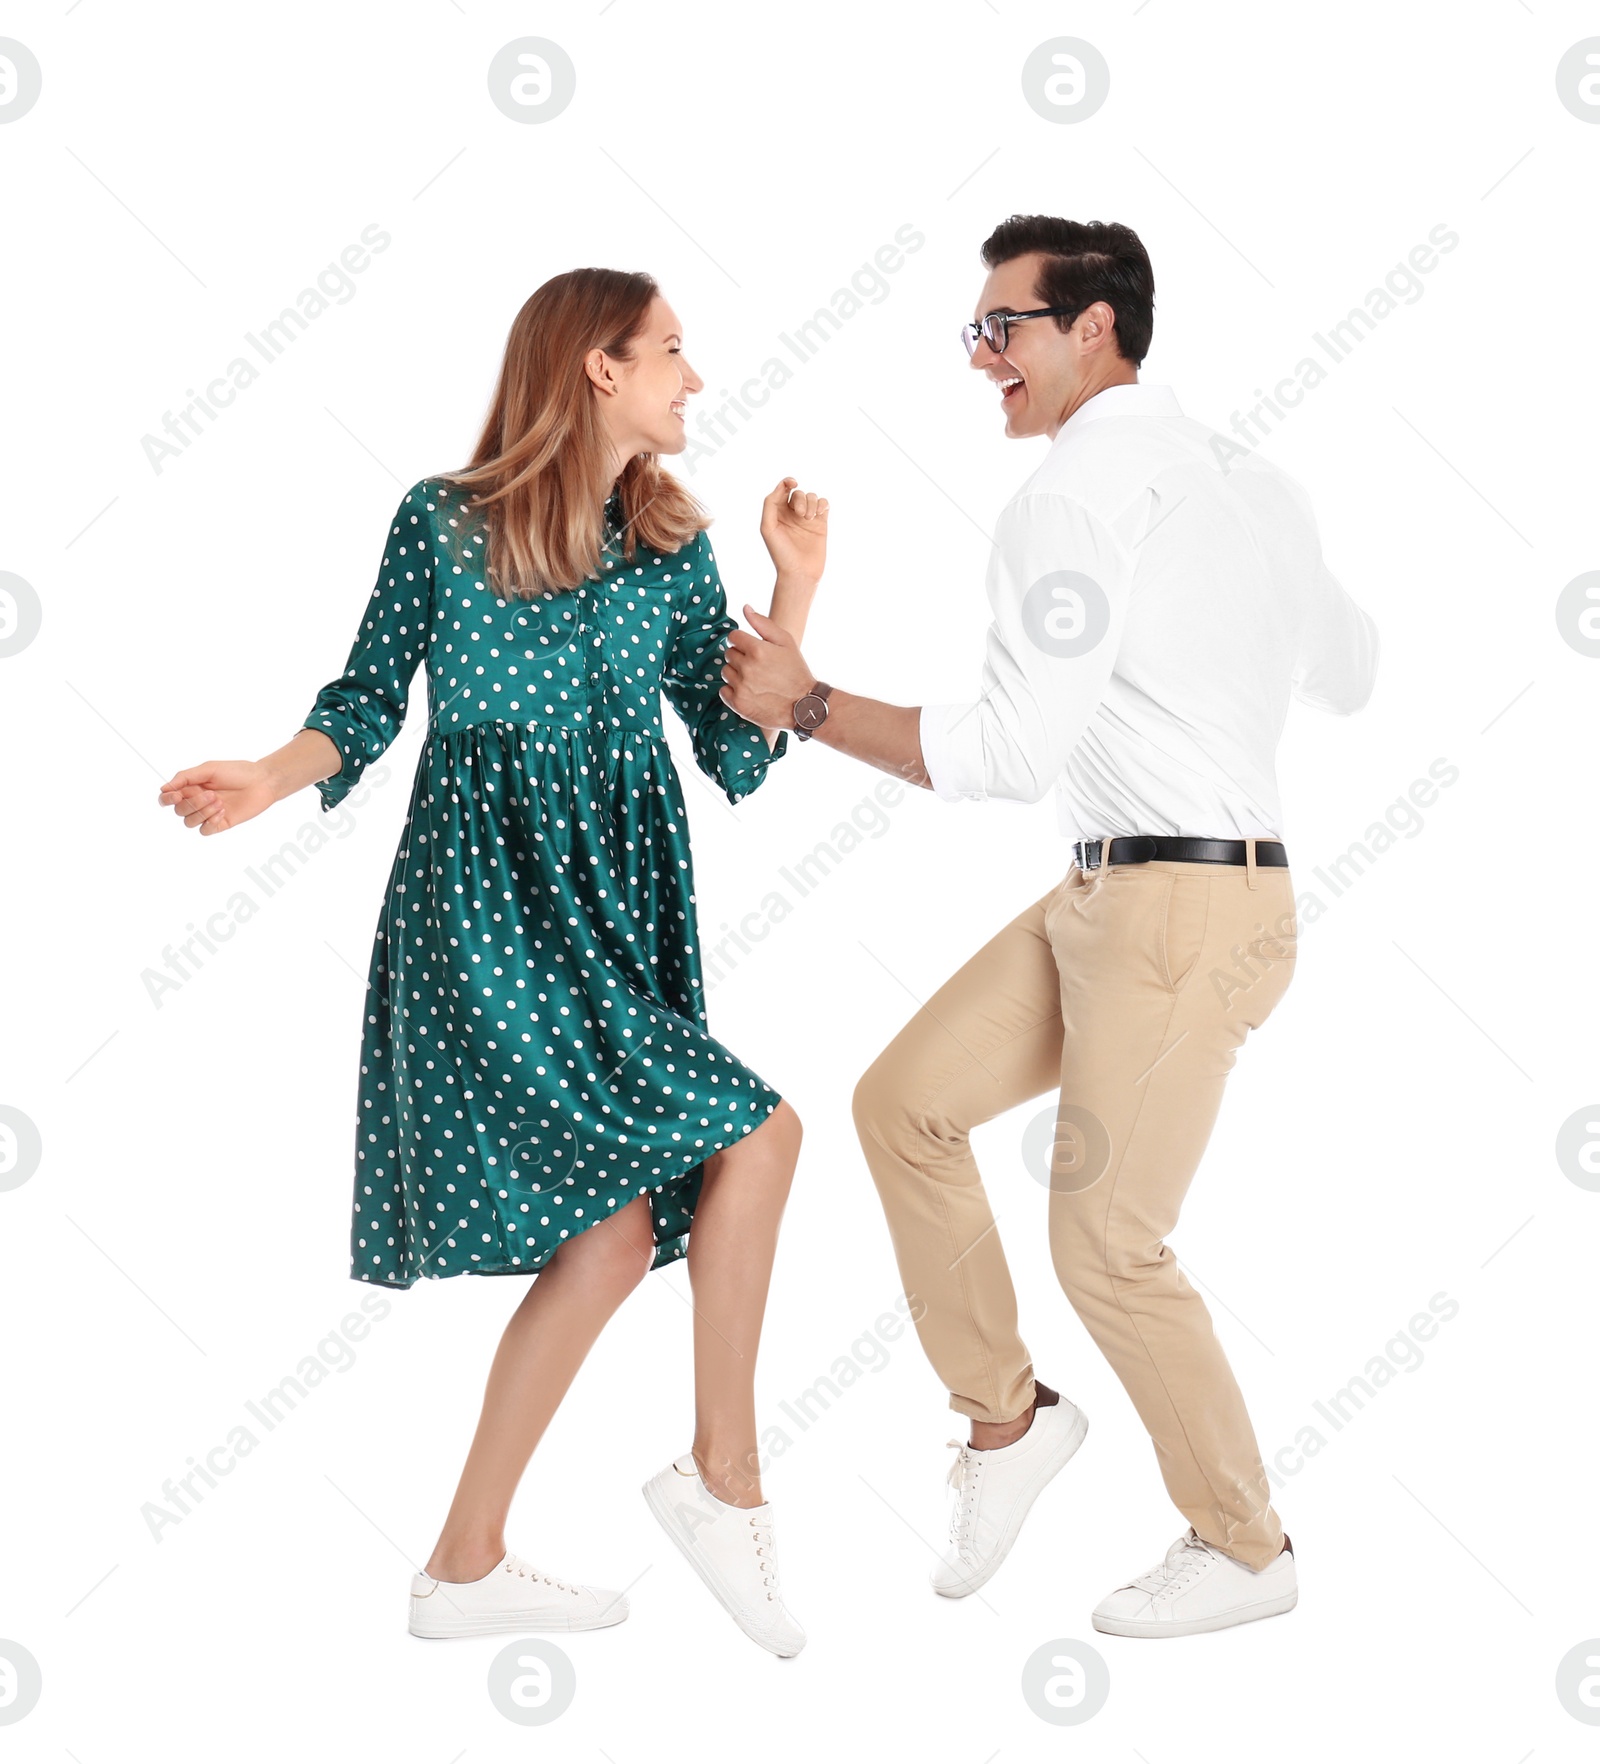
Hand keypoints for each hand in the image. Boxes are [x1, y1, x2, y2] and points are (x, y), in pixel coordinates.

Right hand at [157, 759, 277, 835]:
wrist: (262, 781)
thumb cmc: (237, 771)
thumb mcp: (208, 769)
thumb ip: (185, 777)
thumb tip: (163, 788)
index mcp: (191, 787)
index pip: (168, 798)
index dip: (167, 799)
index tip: (176, 795)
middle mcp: (197, 801)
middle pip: (179, 811)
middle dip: (193, 803)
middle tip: (213, 795)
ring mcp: (208, 814)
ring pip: (189, 822)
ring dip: (203, 812)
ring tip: (220, 802)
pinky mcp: (220, 823)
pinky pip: (204, 831)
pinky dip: (210, 822)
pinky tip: (223, 812)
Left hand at [721, 605, 816, 730]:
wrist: (803, 705)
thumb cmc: (796, 671)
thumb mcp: (786, 642)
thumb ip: (764, 623)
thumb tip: (745, 608)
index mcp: (758, 650)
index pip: (733, 637)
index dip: (742, 641)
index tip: (752, 649)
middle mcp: (747, 668)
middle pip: (728, 654)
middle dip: (740, 657)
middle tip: (757, 666)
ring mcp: (741, 687)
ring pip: (726, 671)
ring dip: (736, 673)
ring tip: (754, 679)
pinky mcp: (738, 703)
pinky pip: (724, 690)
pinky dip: (733, 690)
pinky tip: (749, 691)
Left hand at [760, 476, 827, 582]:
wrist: (799, 572)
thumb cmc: (781, 553)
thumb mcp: (768, 527)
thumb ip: (770, 504)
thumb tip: (782, 487)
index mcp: (778, 513)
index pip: (783, 490)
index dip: (787, 482)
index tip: (793, 483)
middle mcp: (792, 514)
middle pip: (799, 493)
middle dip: (801, 500)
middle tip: (801, 516)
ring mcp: (807, 518)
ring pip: (812, 496)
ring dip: (812, 503)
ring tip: (809, 519)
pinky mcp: (821, 523)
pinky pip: (824, 504)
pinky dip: (822, 504)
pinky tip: (819, 513)